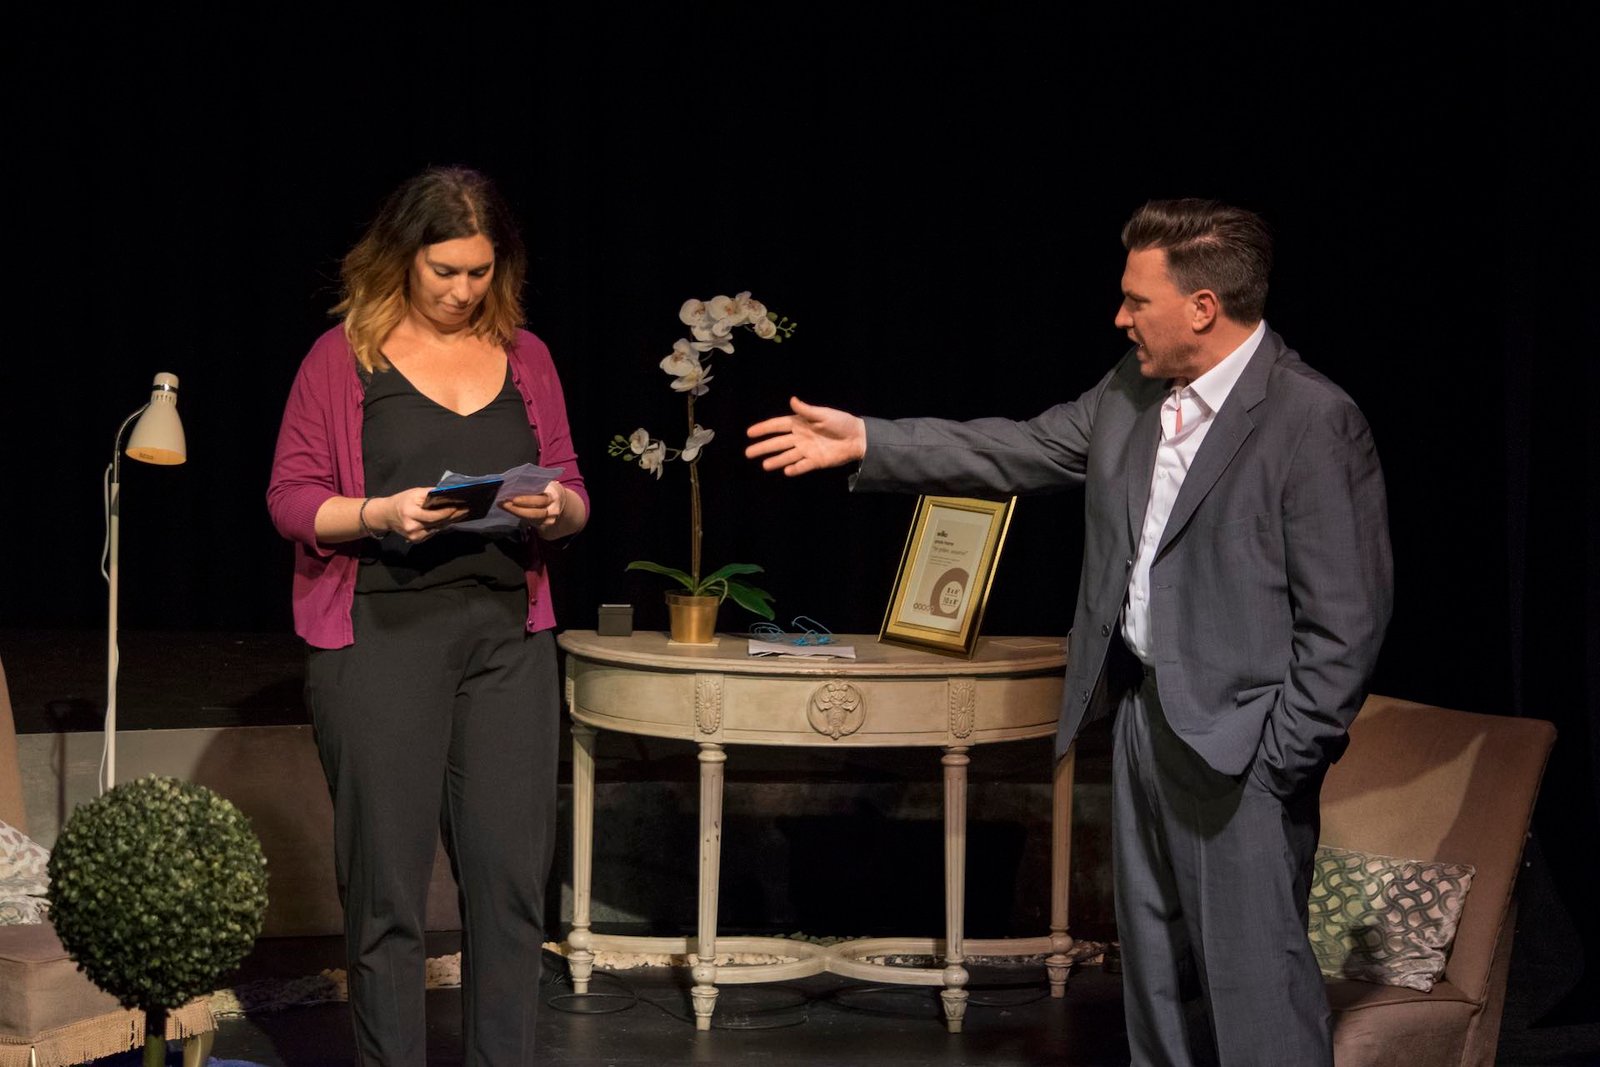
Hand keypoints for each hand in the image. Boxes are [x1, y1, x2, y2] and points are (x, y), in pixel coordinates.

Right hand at [380, 487, 465, 542]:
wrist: (386, 515)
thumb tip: (448, 494)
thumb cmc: (402, 501)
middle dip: (453, 516)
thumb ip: (431, 494)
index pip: (434, 516)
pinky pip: (433, 532)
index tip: (460, 506)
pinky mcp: (416, 540)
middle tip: (466, 510)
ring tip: (461, 513)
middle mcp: (412, 528)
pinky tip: (449, 520)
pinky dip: (440, 526)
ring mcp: (414, 536)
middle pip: (438, 523)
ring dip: (449, 521)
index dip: (448, 512)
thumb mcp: (415, 493)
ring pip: (437, 529)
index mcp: (411, 514)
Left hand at [502, 481, 566, 531]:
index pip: (541, 500)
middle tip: (503, 503)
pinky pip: (528, 521)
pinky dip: (517, 514)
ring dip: (514, 512)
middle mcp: (553, 510)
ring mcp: (548, 520)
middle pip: (535, 513)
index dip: (527, 500)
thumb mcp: (546, 484)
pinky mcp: (542, 525)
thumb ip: (534, 484)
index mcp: (554, 496)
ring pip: (530, 519)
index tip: (514, 499)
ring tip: (502, 506)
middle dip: (517, 509)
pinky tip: (508, 510)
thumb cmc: (548, 489)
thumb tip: (514, 483)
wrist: (559, 503)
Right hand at [744, 396, 866, 475]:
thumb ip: (807, 410)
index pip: (777, 426)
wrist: (858, 438)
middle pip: (778, 443)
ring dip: (776, 460)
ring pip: (787, 456)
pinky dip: (794, 469)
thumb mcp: (824, 414)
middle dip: (763, 447)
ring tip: (764, 464)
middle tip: (748, 452)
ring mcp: (806, 450)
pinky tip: (786, 471)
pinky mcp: (815, 461)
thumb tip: (792, 400)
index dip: (763, 429)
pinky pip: (802, 466)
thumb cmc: (841, 422)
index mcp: (799, 424)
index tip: (749, 432)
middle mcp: (799, 438)